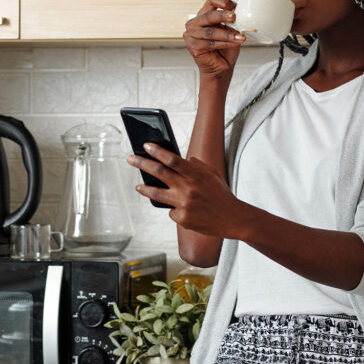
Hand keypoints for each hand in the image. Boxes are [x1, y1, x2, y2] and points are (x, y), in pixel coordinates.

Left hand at [127, 143, 246, 238]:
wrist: (232, 218)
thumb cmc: (221, 194)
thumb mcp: (212, 174)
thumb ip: (195, 166)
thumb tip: (177, 159)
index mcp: (196, 174)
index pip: (172, 159)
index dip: (157, 151)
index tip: (146, 145)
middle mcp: (188, 188)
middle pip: (159, 172)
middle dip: (142, 163)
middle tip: (130, 158)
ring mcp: (184, 204)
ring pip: (157, 194)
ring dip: (145, 188)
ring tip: (138, 186)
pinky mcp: (183, 219)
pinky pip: (171, 211)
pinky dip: (174, 209)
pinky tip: (184, 210)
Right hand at [183, 0, 245, 81]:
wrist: (221, 68)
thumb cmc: (225, 49)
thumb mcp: (231, 31)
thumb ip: (232, 22)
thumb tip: (239, 15)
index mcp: (204, 15)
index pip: (211, 0)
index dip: (222, 1)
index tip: (234, 6)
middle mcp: (195, 23)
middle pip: (208, 15)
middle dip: (223, 16)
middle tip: (234, 17)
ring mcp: (191, 34)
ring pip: (210, 31)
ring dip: (227, 34)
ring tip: (240, 37)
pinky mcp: (192, 46)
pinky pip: (210, 43)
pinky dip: (223, 43)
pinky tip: (233, 43)